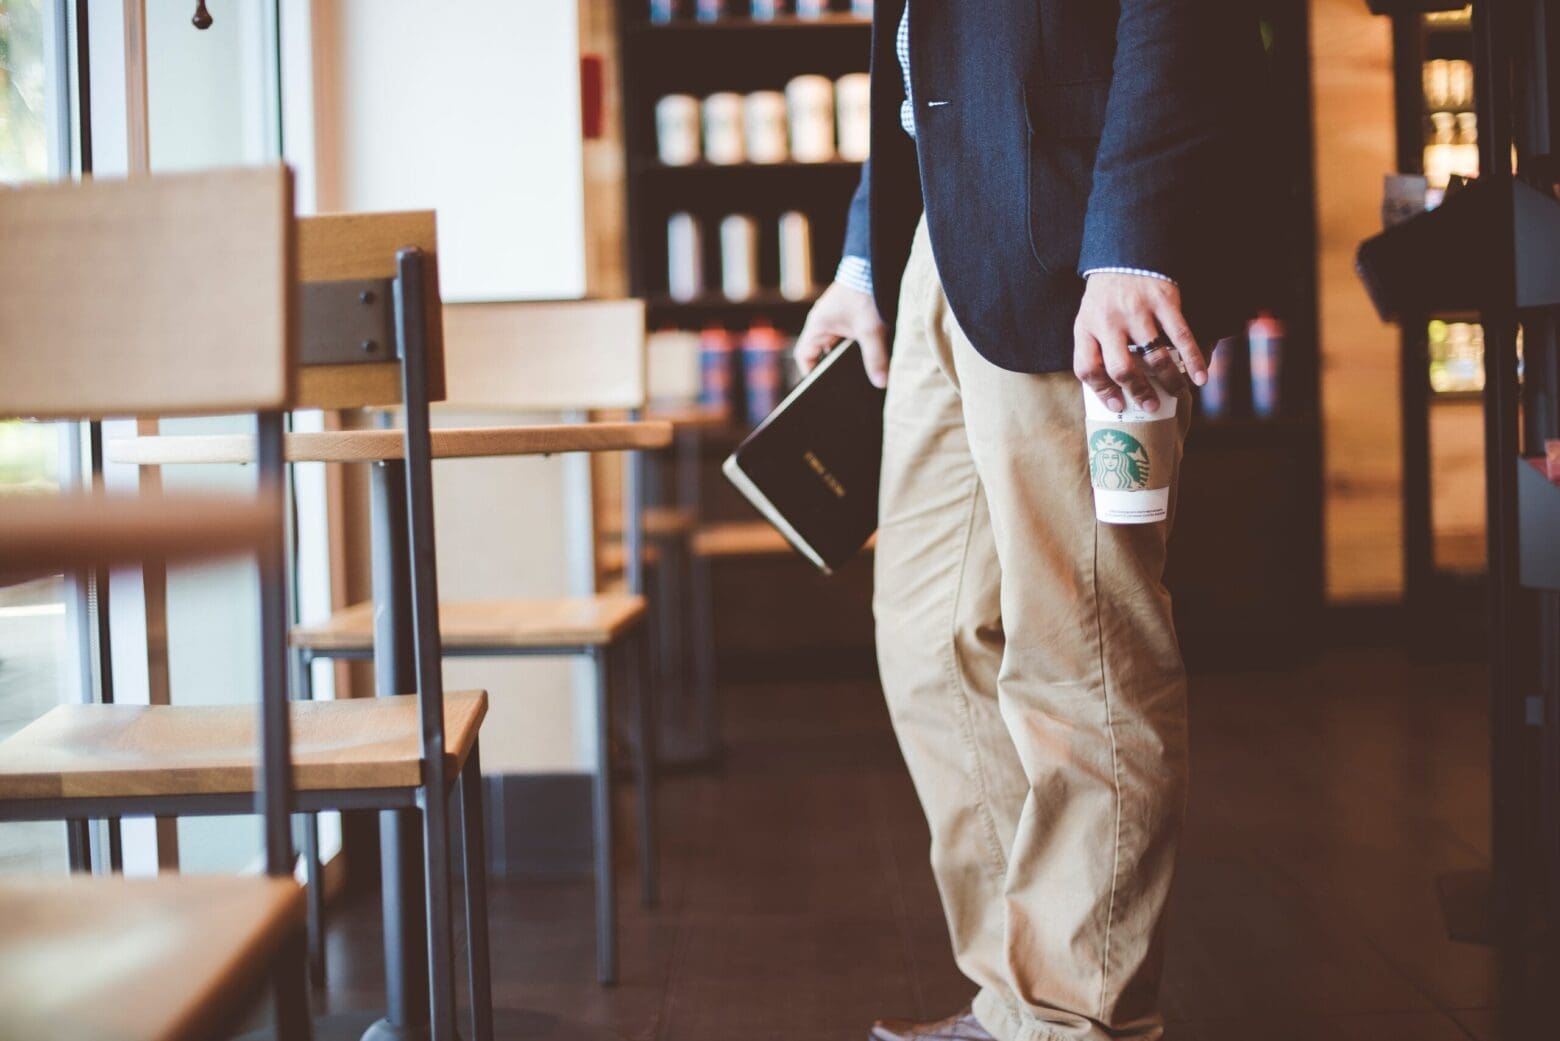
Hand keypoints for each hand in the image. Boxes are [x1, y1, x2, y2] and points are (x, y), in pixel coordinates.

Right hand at [795, 281, 889, 388]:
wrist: (876, 265)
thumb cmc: (865, 293)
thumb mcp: (871, 330)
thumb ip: (875, 358)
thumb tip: (880, 383)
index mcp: (818, 325)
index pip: (805, 356)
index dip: (811, 373)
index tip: (822, 388)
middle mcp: (824, 323)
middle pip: (822, 354)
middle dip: (833, 369)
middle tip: (845, 386)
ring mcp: (836, 319)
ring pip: (837, 347)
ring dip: (848, 358)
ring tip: (860, 375)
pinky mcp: (851, 315)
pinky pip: (849, 338)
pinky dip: (856, 348)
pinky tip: (870, 358)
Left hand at [1073, 273, 1205, 413]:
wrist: (1124, 252)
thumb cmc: (1107, 297)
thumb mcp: (1089, 319)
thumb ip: (1096, 349)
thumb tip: (1114, 391)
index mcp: (1086, 327)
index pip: (1087, 368)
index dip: (1102, 391)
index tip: (1118, 406)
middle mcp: (1109, 320)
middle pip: (1121, 368)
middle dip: (1139, 392)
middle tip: (1151, 405)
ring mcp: (1137, 310)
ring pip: (1154, 357)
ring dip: (1169, 381)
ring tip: (1178, 393)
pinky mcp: (1163, 300)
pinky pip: (1181, 336)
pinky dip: (1193, 359)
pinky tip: (1200, 375)